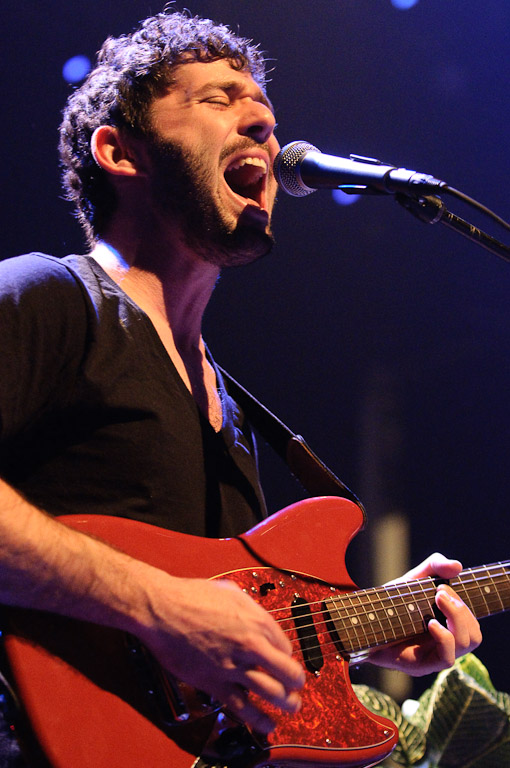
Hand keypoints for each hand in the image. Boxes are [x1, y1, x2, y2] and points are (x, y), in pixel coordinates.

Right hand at [134, 571, 304, 732]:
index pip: (286, 647)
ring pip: (272, 692)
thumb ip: (249, 607)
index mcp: (256, 620)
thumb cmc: (190, 596)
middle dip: (296, 683)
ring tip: (291, 706)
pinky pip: (242, 707)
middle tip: (297, 687)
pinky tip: (267, 725)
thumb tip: (257, 616)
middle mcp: (250, 644)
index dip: (286, 656)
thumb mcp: (230, 591)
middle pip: (288, 672)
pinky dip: (258, 720)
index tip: (282, 661)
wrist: (161, 608)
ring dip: (286, 703)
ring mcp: (233, 666)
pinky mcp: (214, 682)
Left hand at [369, 553, 481, 675]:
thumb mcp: (413, 579)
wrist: (362, 620)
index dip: (466, 605)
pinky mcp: (421, 665)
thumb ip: (434, 566)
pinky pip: (447, 658)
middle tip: (440, 594)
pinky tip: (431, 623)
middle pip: (475, 635)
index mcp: (447, 627)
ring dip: (457, 618)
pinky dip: (444, 637)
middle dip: (462, 610)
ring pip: (466, 644)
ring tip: (437, 601)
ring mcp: (434, 656)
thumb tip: (457, 566)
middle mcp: (444, 644)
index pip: (473, 623)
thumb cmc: (390, 602)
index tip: (443, 587)